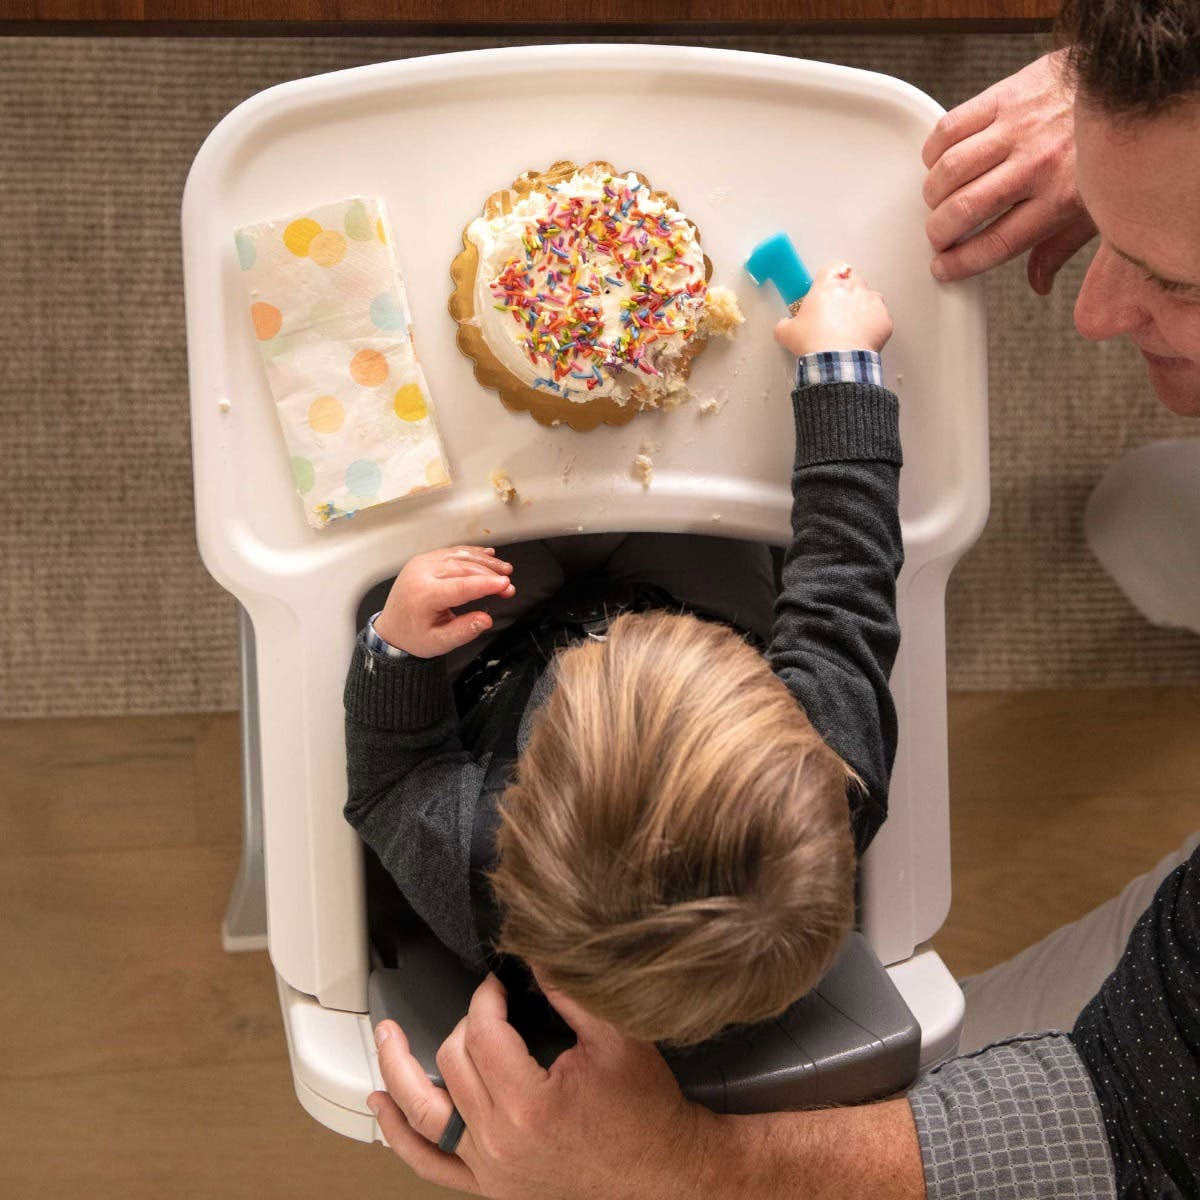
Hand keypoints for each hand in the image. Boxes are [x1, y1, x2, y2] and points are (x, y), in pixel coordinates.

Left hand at [368, 973, 712, 1198]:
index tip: (500, 984)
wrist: (662, 1174)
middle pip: (452, 1063)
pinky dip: (401, 1136)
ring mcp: (490, 1168)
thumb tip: (536, 954)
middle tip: (487, 1006)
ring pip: (426, 1113)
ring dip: (398, 1071)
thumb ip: (572, 993)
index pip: (483, 1032)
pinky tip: (382, 1109)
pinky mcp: (491, 1186)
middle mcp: (500, 1140)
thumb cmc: (645, 1111)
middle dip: (464, 1022)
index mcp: (529, 1103)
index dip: (487, 997)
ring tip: (386, 1037)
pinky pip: (431, 1165)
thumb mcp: (619, 1038)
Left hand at [374, 546, 514, 658]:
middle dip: (489, 575)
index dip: (485, 584)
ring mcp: (421, 563)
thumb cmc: (414, 636)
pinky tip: (488, 555)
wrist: (392, 630)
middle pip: (462, 568)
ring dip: (484, 561)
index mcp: (422, 595)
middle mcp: (420, 574)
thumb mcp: (439, 642)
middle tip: (509, 585)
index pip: (460, 586)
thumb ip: (464, 631)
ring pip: (459, 556)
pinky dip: (471, 554)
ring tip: (504, 569)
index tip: (506, 585)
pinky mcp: (425, 559)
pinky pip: (451, 552)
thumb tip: (486, 620)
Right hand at [773, 261, 892, 356]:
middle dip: (847, 294)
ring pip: (870, 297)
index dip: (831, 275)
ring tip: (852, 326)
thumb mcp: (786, 333)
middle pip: (852, 282)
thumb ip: (785, 323)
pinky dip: (874, 325)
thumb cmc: (814, 343)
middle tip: (838, 313)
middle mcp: (851, 288)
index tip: (829, 285)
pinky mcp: (883, 318)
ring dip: (863, 307)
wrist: (836, 361)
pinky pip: (881, 317)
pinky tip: (863, 337)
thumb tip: (784, 326)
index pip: (832, 267)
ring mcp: (870, 301)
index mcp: (826, 286)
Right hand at [923, 49, 1095, 294]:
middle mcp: (1036, 165)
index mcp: (1059, 199)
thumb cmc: (1115, 145)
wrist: (1134, 77)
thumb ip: (1061, 246)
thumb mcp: (1097, 206)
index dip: (959, 263)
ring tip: (938, 200)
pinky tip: (939, 161)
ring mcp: (1019, 128)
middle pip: (964, 210)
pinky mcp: (1007, 96)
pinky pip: (951, 127)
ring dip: (934, 194)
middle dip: (939, 232)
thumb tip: (1038, 283)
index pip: (994, 243)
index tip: (944, 267)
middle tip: (938, 236)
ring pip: (950, 170)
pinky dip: (935, 150)